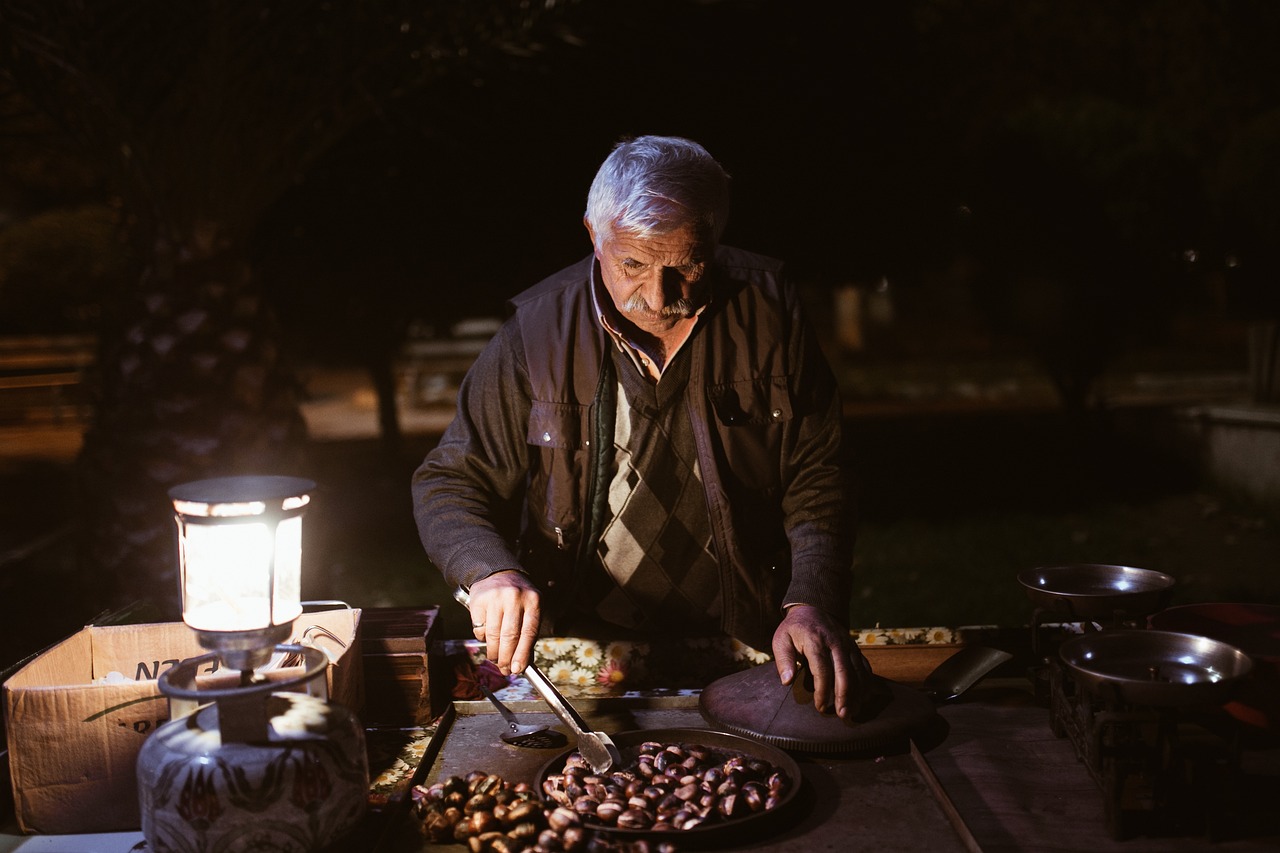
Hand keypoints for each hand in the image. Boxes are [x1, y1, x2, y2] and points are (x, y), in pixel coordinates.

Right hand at [468, 571, 541, 675]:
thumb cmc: (518, 598)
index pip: (529, 633)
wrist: (498, 572)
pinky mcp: (479, 601)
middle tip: (505, 670)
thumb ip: (528, 633)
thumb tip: (524, 663)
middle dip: (506, 658)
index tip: (518, 669)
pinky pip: (480, 629)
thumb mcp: (530, 608)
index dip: (522, 654)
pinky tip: (488, 639)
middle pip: (510, 636)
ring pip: (493, 635)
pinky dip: (483, 639)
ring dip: (494, 653)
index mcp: (533, 600)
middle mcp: (515, 598)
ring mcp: (495, 598)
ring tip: (495, 660)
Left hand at [771, 604, 872, 719]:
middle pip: (844, 672)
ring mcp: (848, 645)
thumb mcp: (781, 639)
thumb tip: (787, 681)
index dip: (822, 691)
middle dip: (845, 696)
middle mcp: (835, 643)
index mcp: (815, 641)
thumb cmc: (794, 629)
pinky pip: (865, 666)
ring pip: (858, 671)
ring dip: (858, 693)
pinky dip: (867, 683)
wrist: (813, 608)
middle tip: (842, 715)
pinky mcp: (855, 648)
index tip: (819, 706)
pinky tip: (864, 698)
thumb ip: (784, 660)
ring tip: (853, 712)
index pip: (822, 670)